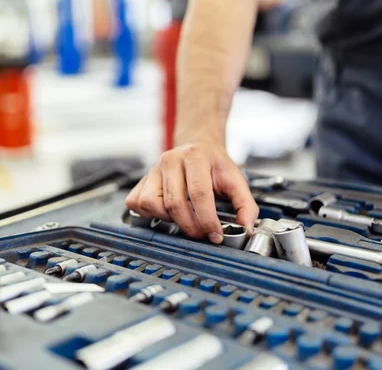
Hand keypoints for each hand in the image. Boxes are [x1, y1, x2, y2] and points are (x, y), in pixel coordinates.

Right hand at [126, 143, 258, 243]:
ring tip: (183, 218)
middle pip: (174, 203)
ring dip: (168, 219)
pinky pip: (136, 203)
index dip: (207, 220)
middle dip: (190, 226)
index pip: (199, 193)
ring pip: (151, 204)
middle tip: (202, 234)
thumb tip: (246, 227)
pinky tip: (165, 212)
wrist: (197, 146)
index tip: (215, 235)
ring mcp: (152, 170)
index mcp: (195, 157)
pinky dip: (148, 214)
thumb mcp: (236, 179)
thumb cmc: (214, 164)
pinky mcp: (141, 180)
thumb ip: (245, 204)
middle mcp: (170, 160)